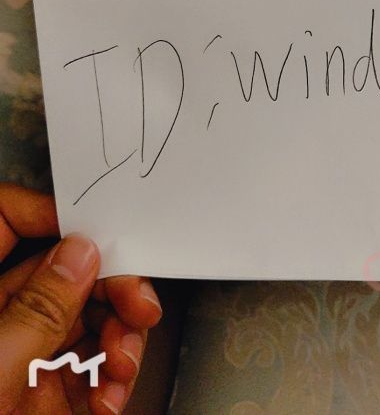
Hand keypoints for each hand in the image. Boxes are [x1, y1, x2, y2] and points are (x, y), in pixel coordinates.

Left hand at [0, 184, 161, 413]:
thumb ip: (35, 313)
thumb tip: (79, 254)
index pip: (3, 220)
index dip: (49, 212)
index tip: (94, 229)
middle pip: (61, 268)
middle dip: (108, 285)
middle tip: (138, 305)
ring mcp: (19, 357)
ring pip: (85, 315)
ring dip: (119, 336)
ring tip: (124, 367)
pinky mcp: (43, 395)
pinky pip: (90, 365)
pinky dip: (113, 378)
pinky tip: (112, 397)